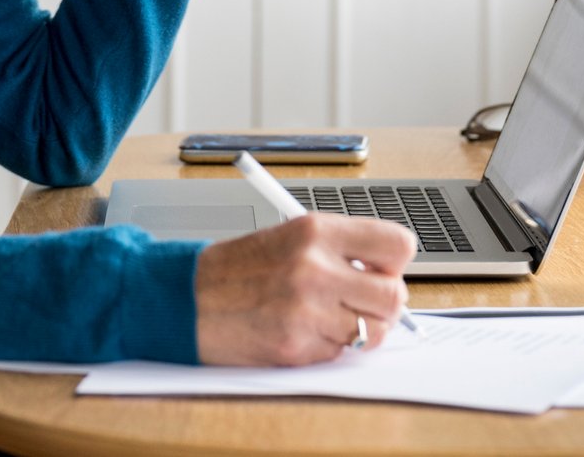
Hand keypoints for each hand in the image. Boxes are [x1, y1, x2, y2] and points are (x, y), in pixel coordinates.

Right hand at [195, 213, 415, 365]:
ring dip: (359, 331)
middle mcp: (315, 268)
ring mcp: (307, 310)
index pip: (397, 245)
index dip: (395, 262)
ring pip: (372, 332)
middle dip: (385, 305)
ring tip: (331, 319)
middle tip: (363, 303)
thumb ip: (339, 250)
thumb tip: (387, 273)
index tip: (382, 269)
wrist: (186, 297)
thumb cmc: (236, 269)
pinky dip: (329, 348)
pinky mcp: (296, 346)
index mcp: (316, 231)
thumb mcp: (289, 237)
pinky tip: (304, 332)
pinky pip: (339, 353)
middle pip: (394, 295)